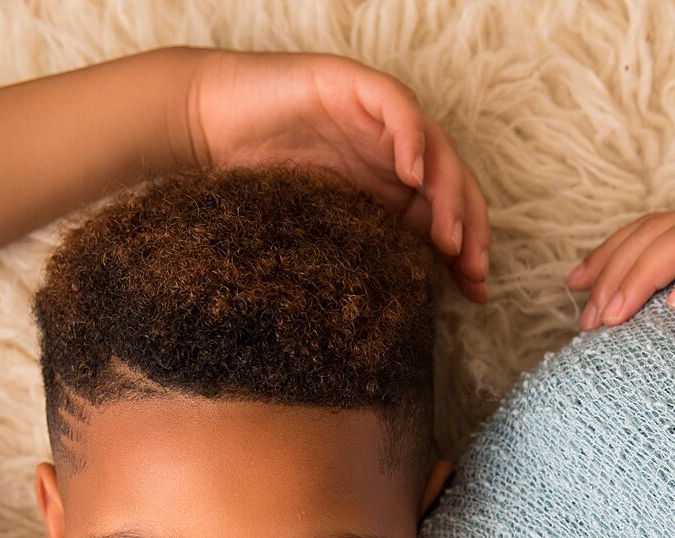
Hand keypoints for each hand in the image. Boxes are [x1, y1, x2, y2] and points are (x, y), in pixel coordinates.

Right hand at [184, 48, 490, 302]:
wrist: (200, 127)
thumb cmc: (248, 182)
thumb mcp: (311, 232)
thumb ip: (352, 255)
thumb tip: (387, 315)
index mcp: (384, 185)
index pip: (442, 214)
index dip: (465, 250)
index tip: (474, 293)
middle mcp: (389, 150)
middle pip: (452, 183)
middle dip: (470, 228)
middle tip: (472, 270)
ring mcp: (374, 116)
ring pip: (436, 147)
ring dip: (449, 192)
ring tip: (451, 236)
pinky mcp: (351, 85)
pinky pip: (398, 107)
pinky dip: (413, 138)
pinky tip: (414, 176)